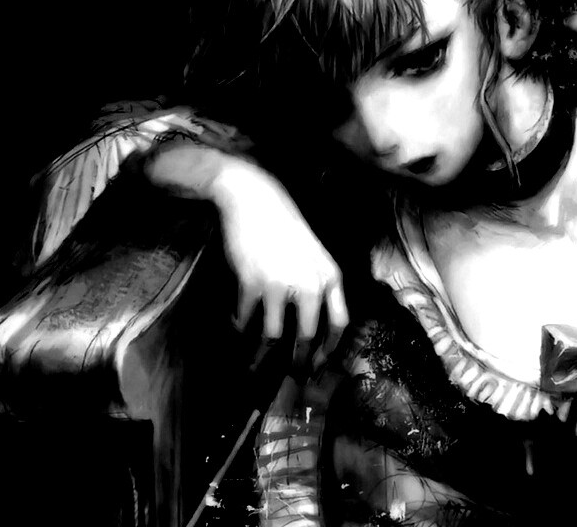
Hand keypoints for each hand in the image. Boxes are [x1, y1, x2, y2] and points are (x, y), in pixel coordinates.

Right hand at [211, 159, 348, 356]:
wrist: (256, 201)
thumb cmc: (286, 229)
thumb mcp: (315, 256)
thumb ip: (320, 287)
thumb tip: (315, 330)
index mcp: (330, 277)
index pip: (339, 324)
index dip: (329, 351)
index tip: (318, 366)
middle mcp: (310, 284)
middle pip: (307, 337)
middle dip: (297, 363)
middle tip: (290, 376)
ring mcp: (280, 284)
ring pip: (273, 336)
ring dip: (262, 357)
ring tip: (254, 366)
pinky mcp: (252, 283)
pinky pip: (246, 320)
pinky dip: (240, 327)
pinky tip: (237, 325)